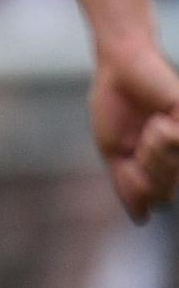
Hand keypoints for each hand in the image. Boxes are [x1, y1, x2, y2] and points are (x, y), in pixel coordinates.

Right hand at [90, 40, 178, 222]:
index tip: (129, 159)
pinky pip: (176, 145)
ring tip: (150, 126)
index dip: (137, 188)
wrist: (118, 69)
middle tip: (139, 139)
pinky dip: (161, 137)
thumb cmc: (116, 105)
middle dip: (144, 169)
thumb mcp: (115, 152)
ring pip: (173, 170)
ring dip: (152, 153)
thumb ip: (126, 185)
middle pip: (166, 189)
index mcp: (164, 163)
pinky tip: (158, 119)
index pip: (158, 198)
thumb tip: (141, 218)